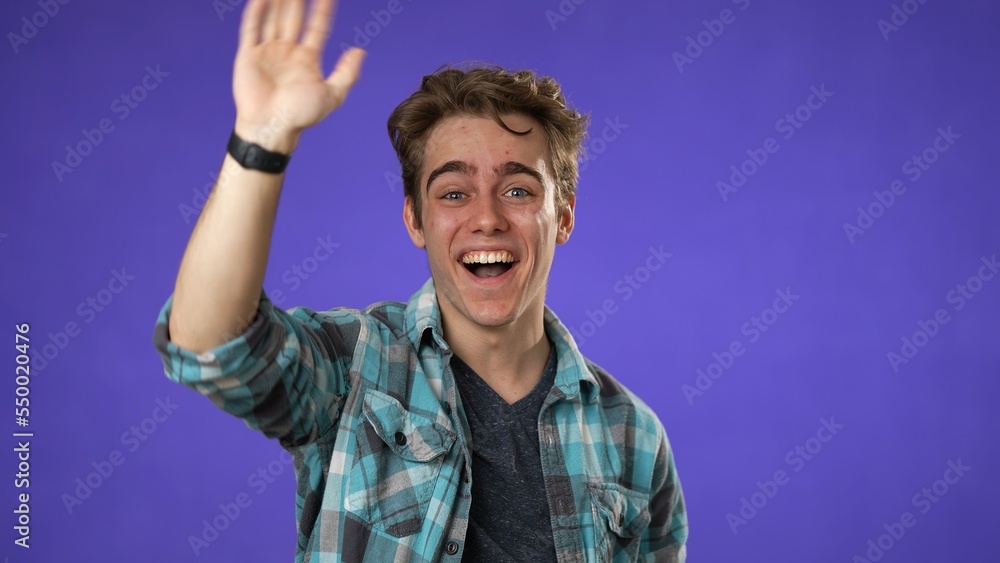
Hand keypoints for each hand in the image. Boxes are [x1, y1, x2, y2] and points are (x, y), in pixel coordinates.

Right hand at [232, 0, 365, 150]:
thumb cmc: (301, 115)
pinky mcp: (249, 55)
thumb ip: (347, 73)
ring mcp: (268, 52)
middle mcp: (288, 52)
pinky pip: (252, 29)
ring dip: (278, 2)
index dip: (323, 10)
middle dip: (298, 1)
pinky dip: (256, 12)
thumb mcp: (332, 94)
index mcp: (307, 60)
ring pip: (274, 19)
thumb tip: (360, 51)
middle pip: (294, 18)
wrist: (272, 127)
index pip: (317, 28)